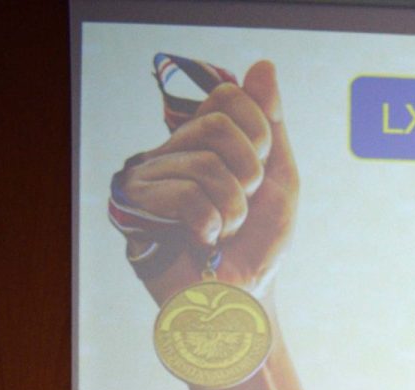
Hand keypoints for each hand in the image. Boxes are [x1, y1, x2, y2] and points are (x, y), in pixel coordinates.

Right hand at [116, 61, 298, 301]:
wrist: (242, 298)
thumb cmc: (257, 243)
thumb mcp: (279, 180)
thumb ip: (271, 124)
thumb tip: (263, 66)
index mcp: (203, 137)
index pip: (229, 96)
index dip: (260, 136)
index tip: (260, 171)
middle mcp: (171, 148)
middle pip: (220, 128)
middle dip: (250, 176)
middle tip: (242, 206)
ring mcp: (149, 175)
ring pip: (208, 166)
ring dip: (233, 210)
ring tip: (223, 231)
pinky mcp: (135, 207)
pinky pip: (188, 197)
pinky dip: (211, 226)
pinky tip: (203, 241)